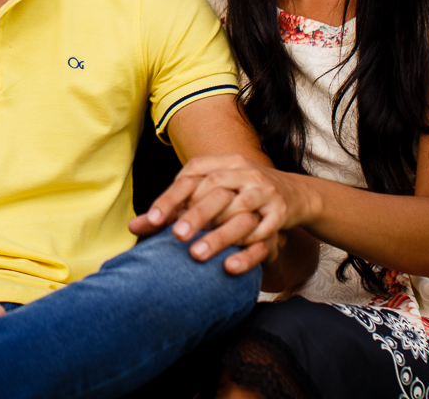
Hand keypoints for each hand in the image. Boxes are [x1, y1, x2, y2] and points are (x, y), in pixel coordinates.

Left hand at [128, 155, 301, 274]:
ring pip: (241, 210)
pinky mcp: (281, 211)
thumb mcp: (210, 195)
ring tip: (197, 255)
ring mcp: (264, 190)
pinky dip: (248, 245)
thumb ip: (175, 209)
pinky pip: (266, 229)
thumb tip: (133, 226)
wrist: (295, 193)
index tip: (153, 221)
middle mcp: (243, 173)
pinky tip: (230, 264)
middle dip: (195, 215)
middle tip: (176, 237)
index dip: (171, 197)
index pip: (191, 176)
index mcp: (222, 164)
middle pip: (216, 190)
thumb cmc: (240, 196)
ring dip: (219, 234)